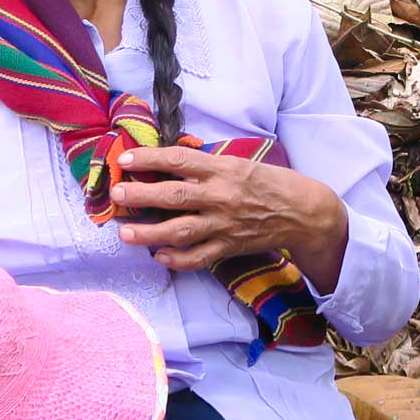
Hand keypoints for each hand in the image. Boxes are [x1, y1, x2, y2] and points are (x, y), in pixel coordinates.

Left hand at [110, 146, 347, 290]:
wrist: (303, 212)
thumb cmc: (267, 182)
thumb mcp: (238, 162)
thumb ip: (205, 165)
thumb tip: (168, 160)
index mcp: (223, 169)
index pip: (180, 161)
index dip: (150, 159)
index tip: (126, 160)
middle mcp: (221, 196)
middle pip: (174, 196)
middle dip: (141, 196)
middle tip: (116, 195)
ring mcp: (225, 225)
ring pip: (181, 231)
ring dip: (149, 233)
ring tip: (124, 233)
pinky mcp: (229, 247)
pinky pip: (199, 257)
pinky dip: (178, 259)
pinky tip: (158, 256)